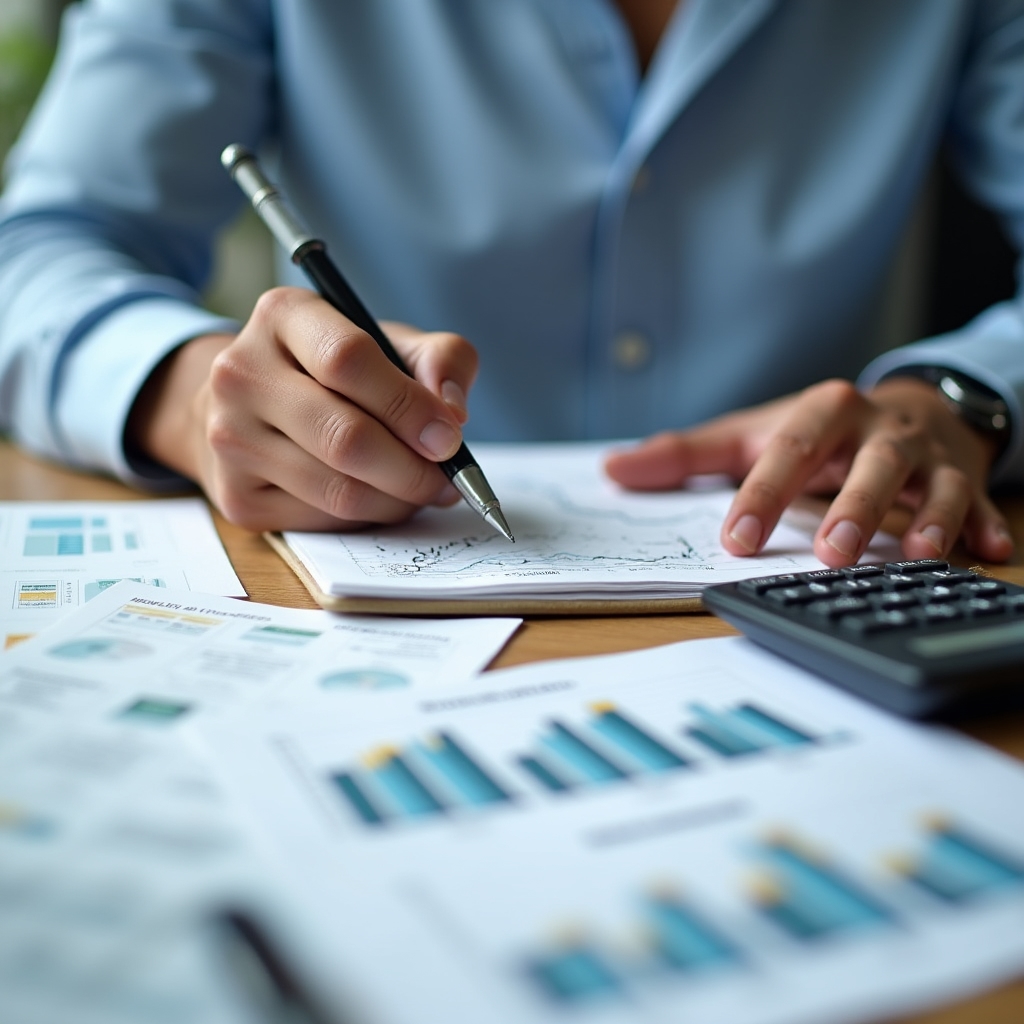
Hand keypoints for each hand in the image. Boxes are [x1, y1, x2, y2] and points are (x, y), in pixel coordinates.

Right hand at [127, 287, 477, 530]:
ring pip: (339, 491)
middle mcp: (242, 374)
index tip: (449, 437)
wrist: (252, 405)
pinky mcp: (237, 498)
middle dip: (413, 468)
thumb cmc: (335, 370)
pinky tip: (381, 497)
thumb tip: (452, 415)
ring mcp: (230, 439)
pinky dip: (369, 517)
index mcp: (283, 315)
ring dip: (399, 500)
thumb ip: (440, 359)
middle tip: (448, 479)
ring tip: (423, 488)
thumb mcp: (391, 341)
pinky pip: (324, 521)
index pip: (348, 360)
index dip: (409, 405)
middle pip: (345, 437)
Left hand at [604, 378, 1013, 566]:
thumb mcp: (750, 435)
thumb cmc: (815, 434)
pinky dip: (987, 525)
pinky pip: (983, 501)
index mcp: (820, 415)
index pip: (788, 453)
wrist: (903, 408)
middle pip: (870, 466)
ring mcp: (927, 455)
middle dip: (853, 507)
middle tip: (830, 553)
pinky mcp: (965, 475)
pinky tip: (989, 553)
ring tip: (917, 557)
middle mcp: (878, 430)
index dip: (762, 495)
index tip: (737, 540)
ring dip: (930, 518)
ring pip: (936, 482)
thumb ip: (685, 456)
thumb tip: (612, 470)